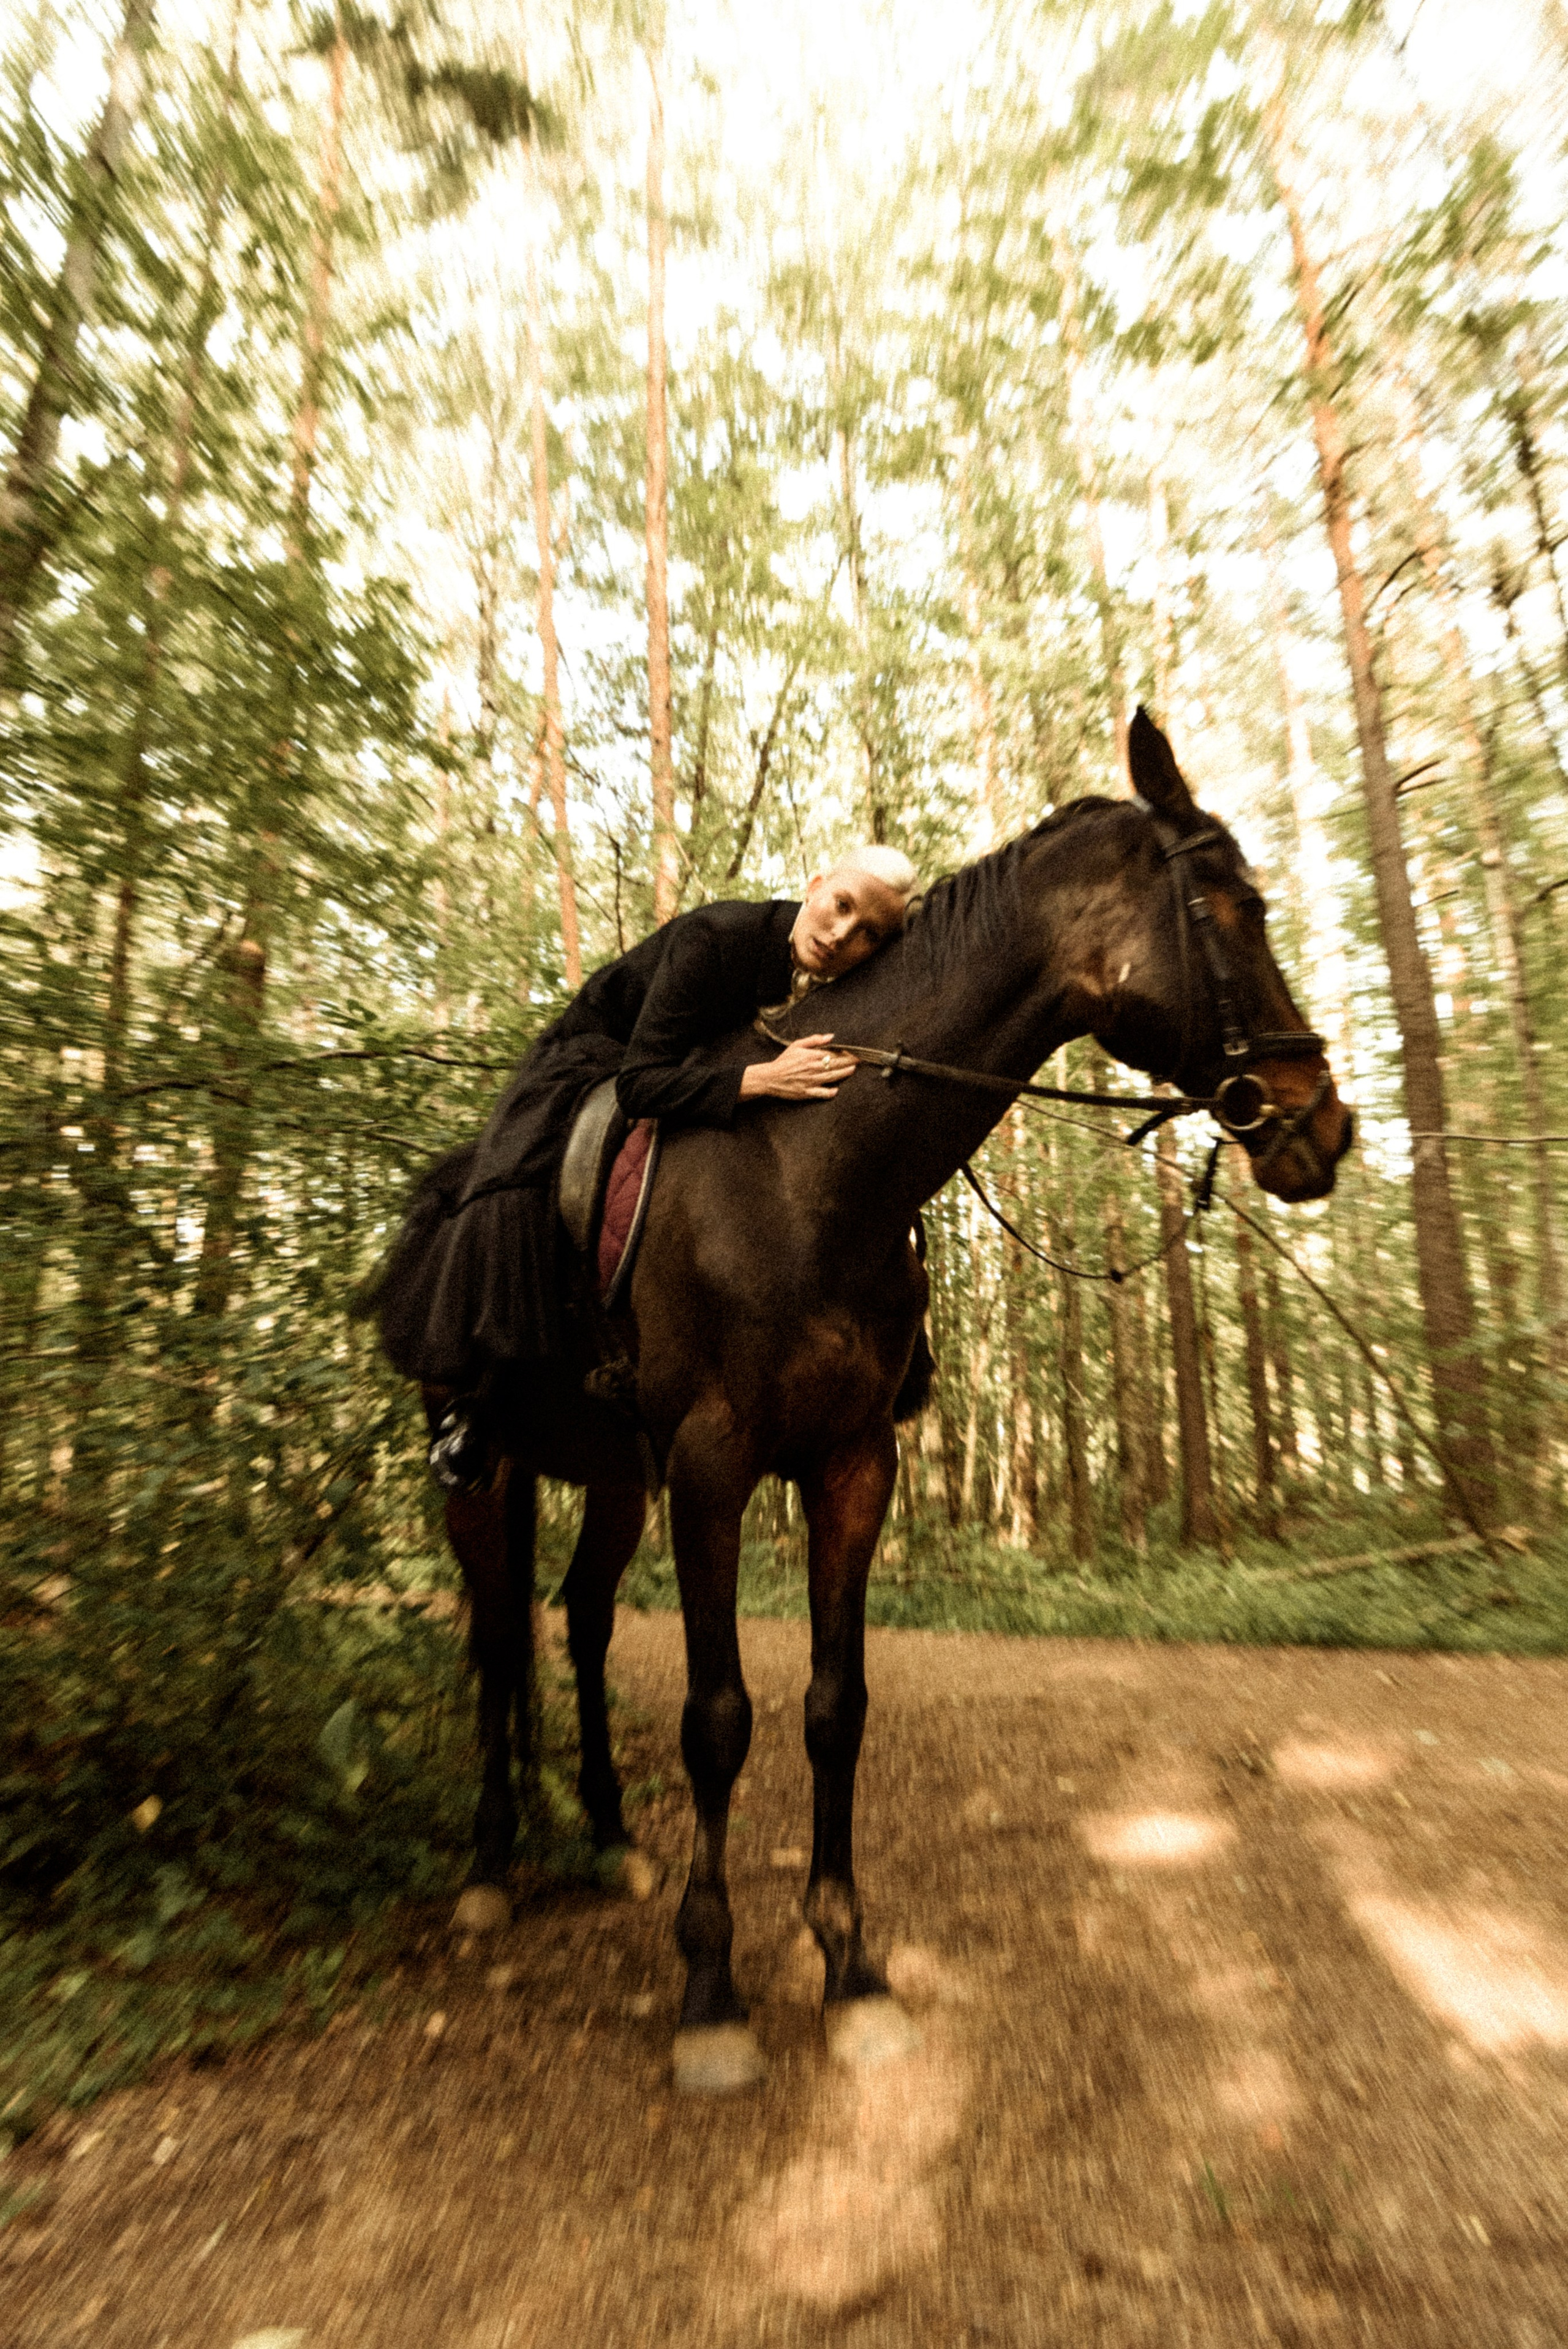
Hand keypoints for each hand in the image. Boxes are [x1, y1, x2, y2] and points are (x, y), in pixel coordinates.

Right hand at [739, 1032, 857, 1102]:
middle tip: (860, 1060)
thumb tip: (830, 1037)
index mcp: (811, 1056)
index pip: (833, 1053)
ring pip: (832, 1077)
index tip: (855, 1051)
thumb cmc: (784, 1061)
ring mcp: (811, 1081)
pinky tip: (836, 1090)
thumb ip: (814, 1040)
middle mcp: (813, 1068)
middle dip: (849, 1061)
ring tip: (853, 1070)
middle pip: (836, 1065)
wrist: (770, 1077)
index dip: (845, 1053)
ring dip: (844, 1073)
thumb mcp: (796, 1045)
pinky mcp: (807, 1093)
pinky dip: (829, 1092)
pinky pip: (821, 1093)